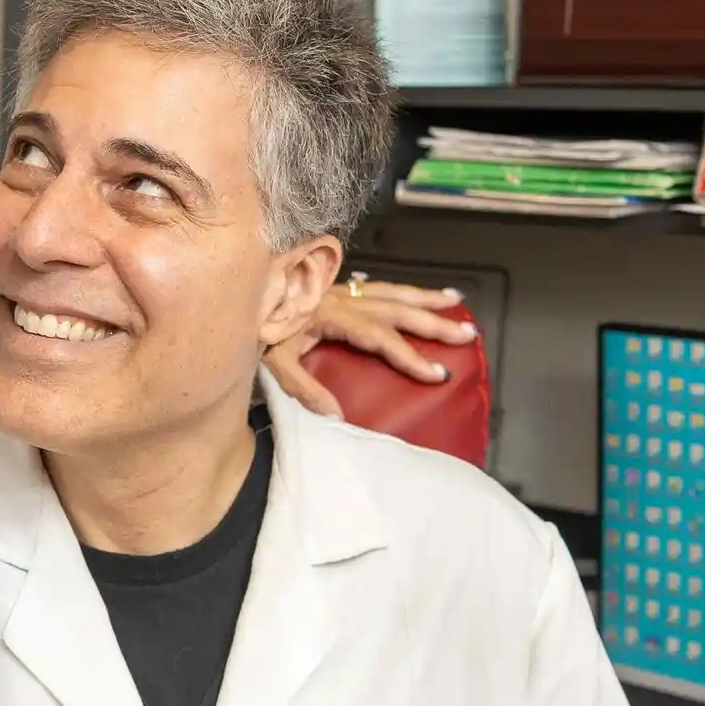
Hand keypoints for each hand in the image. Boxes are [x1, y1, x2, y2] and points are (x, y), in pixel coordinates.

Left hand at [269, 276, 477, 418]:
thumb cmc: (254, 329)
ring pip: (392, 291)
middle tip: (466, 334)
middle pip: (395, 309)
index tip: (436, 373)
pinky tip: (423, 295)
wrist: (238, 292)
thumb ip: (303, 389)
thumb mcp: (273, 362)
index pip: (379, 337)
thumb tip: (337, 417)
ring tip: (456, 304)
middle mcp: (341, 298)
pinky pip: (380, 288)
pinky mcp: (337, 289)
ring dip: (425, 299)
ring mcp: (340, 290)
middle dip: (433, 323)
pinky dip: (405, 291)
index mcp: (329, 315)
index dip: (409, 355)